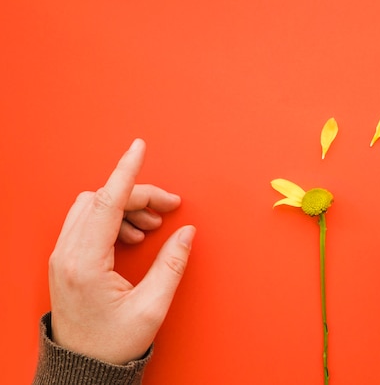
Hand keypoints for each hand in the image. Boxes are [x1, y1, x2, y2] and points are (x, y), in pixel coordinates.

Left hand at [48, 139, 195, 364]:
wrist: (80, 370)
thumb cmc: (112, 345)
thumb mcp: (151, 308)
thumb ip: (171, 264)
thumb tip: (186, 232)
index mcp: (85, 263)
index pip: (107, 201)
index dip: (127, 171)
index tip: (139, 147)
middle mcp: (68, 254)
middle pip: (103, 199)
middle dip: (139, 195)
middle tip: (170, 206)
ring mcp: (63, 255)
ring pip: (93, 206)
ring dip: (126, 206)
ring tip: (153, 224)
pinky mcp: (67, 259)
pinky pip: (88, 220)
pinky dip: (114, 217)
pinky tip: (134, 234)